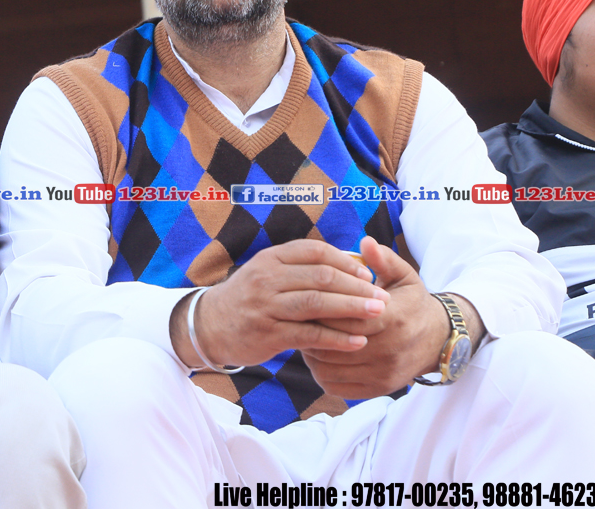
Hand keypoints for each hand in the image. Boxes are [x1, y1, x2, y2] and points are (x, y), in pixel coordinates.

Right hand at [171, 238, 390, 369]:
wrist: (211, 324)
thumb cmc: (251, 297)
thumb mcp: (268, 271)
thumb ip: (301, 267)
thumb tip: (350, 263)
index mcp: (271, 258)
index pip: (315, 252)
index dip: (346, 262)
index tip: (369, 274)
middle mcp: (267, 278)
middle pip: (321, 277)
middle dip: (357, 287)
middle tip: (383, 297)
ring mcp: (266, 306)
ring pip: (316, 304)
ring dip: (352, 310)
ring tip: (378, 315)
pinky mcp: (268, 333)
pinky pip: (309, 335)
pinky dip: (336, 338)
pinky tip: (357, 342)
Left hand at [300, 237, 451, 398]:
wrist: (436, 340)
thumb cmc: (412, 303)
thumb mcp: (404, 276)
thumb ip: (383, 259)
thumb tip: (365, 241)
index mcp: (394, 319)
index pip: (346, 315)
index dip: (322, 306)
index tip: (306, 295)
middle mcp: (389, 350)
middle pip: (335, 341)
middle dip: (312, 328)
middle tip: (296, 315)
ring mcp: (383, 373)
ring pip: (329, 366)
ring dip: (310, 351)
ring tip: (303, 332)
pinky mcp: (376, 390)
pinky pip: (335, 385)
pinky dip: (319, 371)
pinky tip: (316, 353)